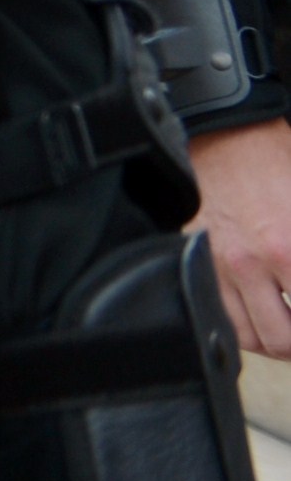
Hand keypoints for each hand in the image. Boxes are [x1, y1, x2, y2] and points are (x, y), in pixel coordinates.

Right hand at [187, 124, 290, 362]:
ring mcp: (220, 267)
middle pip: (284, 340)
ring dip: (279, 341)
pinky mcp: (199, 265)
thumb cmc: (278, 164)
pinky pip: (223, 320)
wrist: (226, 139)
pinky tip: (265, 320)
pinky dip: (249, 331)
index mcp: (288, 247)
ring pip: (253, 338)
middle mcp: (252, 263)